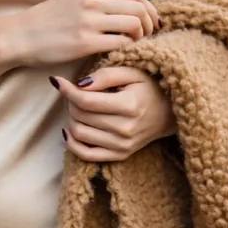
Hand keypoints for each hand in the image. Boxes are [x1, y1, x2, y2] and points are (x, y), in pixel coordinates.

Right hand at [8, 0, 160, 66]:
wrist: (20, 36)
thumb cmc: (46, 21)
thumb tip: (125, 7)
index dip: (149, 9)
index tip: (151, 22)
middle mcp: (92, 0)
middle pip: (138, 8)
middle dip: (149, 24)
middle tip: (148, 36)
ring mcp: (89, 20)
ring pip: (134, 24)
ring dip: (140, 36)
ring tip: (134, 44)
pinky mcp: (85, 42)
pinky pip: (120, 43)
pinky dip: (127, 48)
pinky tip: (121, 53)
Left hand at [53, 65, 174, 162]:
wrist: (169, 113)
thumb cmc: (149, 87)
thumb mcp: (131, 72)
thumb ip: (105, 75)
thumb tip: (79, 84)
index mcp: (129, 106)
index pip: (85, 100)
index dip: (67, 90)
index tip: (58, 81)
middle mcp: (125, 129)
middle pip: (80, 116)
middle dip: (70, 101)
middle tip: (74, 91)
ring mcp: (123, 145)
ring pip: (79, 133)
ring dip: (71, 118)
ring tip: (77, 106)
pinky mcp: (120, 155)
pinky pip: (86, 155)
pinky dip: (72, 143)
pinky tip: (70, 130)